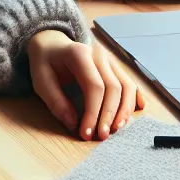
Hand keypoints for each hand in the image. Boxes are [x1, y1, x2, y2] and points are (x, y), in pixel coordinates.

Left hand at [26, 30, 144, 140]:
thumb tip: (72, 123)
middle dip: (109, 115)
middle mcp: (100, 55)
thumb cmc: (46, 62)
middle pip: (114, 87)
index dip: (93, 112)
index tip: (86, 133)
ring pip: (127, 85)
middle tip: (102, 136)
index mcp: (80, 54)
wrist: (52, 43)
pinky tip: (138, 110)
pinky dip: (136, 97)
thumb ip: (55, 102)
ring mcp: (110, 60)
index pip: (94, 86)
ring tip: (117, 129)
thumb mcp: (41, 80)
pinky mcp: (115, 67)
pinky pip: (130, 82)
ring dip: (125, 110)